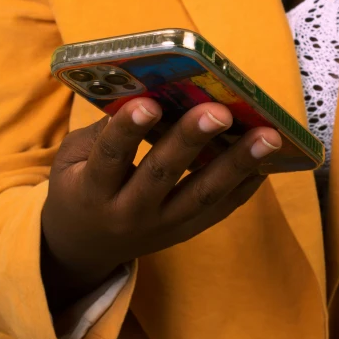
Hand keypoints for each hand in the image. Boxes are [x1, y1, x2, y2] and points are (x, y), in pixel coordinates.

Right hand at [41, 97, 280, 313]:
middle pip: (162, 175)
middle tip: (219, 111)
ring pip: (203, 196)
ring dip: (238, 164)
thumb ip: (103, 132)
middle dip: (191, 140)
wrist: (85, 247)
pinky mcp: (185, 232)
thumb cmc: (78, 188)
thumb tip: (150, 91)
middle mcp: (128, 213)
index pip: (110, 157)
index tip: (147, 103)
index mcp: (92, 191)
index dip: (128, 130)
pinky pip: (221, 209)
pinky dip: (246, 183)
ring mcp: (161, 227)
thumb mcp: (71, 160)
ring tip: (267, 136)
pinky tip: (268, 158)